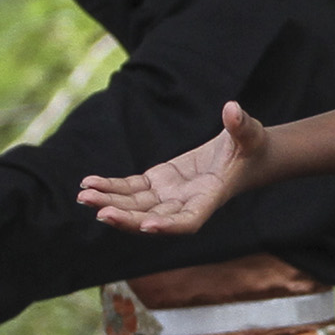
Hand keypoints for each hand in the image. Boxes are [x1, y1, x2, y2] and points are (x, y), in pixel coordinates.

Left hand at [78, 102, 267, 235]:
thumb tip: (232, 109)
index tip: (147, 226)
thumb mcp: (250, 134)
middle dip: (126, 217)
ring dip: (109, 203)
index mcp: (209, 198)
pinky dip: (111, 188)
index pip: (188, 220)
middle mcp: (185, 203)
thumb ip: (242, 125)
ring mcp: (169, 195)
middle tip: (101, 212)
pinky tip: (88, 185)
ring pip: (135, 205)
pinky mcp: (158, 184)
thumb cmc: (251, 146)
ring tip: (84, 196)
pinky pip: (130, 189)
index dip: (168, 225)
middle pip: (152, 218)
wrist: (245, 154)